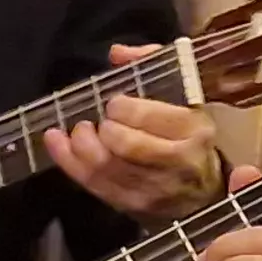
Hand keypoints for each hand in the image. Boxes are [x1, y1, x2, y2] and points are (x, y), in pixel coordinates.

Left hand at [42, 43, 219, 219]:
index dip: (122, 108)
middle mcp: (178, 162)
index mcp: (194, 129)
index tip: (114, 103)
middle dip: (102, 129)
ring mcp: (155, 189)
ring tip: (77, 130)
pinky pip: (95, 185)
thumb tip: (117, 53)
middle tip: (95, 120)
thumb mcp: (183, 94)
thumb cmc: (189, 133)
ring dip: (80, 146)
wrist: (205, 189)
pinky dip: (69, 163)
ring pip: (106, 168)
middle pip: (124, 145)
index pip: (148, 118)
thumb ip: (152, 63)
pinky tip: (56, 142)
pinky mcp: (134, 206)